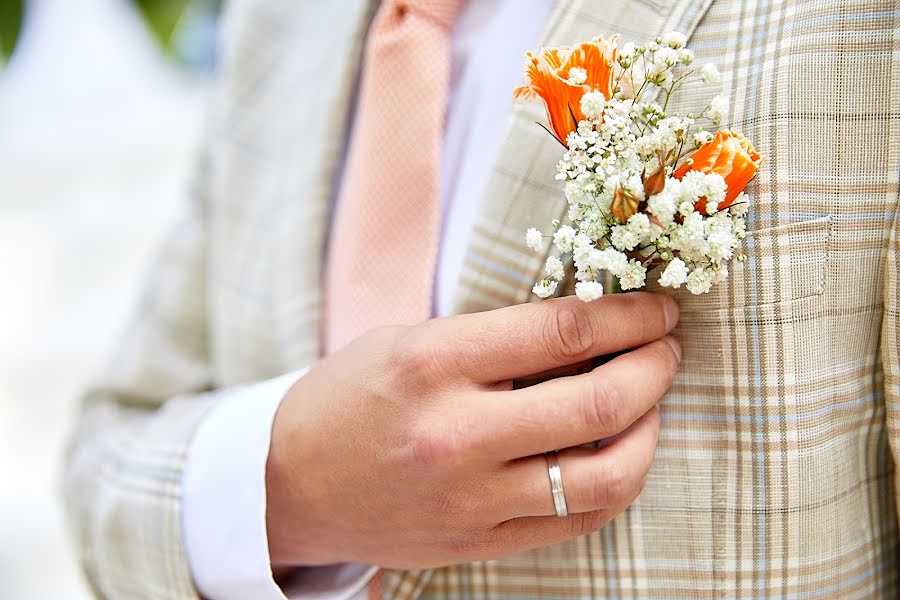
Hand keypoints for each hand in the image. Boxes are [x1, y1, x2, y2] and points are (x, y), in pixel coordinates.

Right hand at [266, 293, 680, 568]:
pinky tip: (617, 453)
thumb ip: (495, 338)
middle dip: (655, 365)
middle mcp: (458, 434)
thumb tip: (590, 330)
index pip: (564, 329)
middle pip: (599, 400)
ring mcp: (472, 499)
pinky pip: (578, 519)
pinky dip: (617, 482)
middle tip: (665, 349)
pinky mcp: (481, 541)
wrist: (290, 484)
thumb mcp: (409, 341)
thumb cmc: (349, 398)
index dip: (629, 315)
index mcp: (435, 364)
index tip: (656, 309)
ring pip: (606, 473)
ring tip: (649, 403)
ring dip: (649, 430)